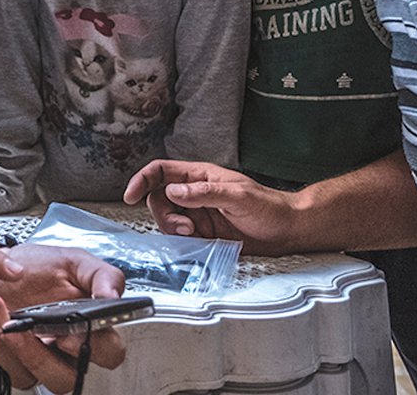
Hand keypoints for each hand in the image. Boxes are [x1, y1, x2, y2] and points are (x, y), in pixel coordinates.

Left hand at [0, 244, 126, 393]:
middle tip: (20, 325)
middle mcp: (60, 353)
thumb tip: (111, 296)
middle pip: (63, 379)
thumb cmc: (35, 268)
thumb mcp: (72, 260)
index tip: (68, 332)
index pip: (107, 355)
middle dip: (36, 353)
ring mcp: (29, 362)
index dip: (92, 349)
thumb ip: (100, 274)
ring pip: (23, 375)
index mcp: (86, 329)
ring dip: (1, 338)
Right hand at [124, 159, 299, 254]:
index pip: (161, 171)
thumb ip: (204, 192)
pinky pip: (180, 238)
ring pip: (167, 220)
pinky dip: (182, 242)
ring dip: (174, 229)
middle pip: (158, 199)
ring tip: (195, 235)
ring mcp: (197, 214)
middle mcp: (194, 193)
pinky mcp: (203, 234)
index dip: (142, 180)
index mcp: (199, 175)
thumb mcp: (238, 196)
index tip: (130, 195)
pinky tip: (198, 243)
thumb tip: (174, 191)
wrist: (286, 231)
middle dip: (164, 214)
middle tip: (184, 227)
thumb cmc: (268, 207)